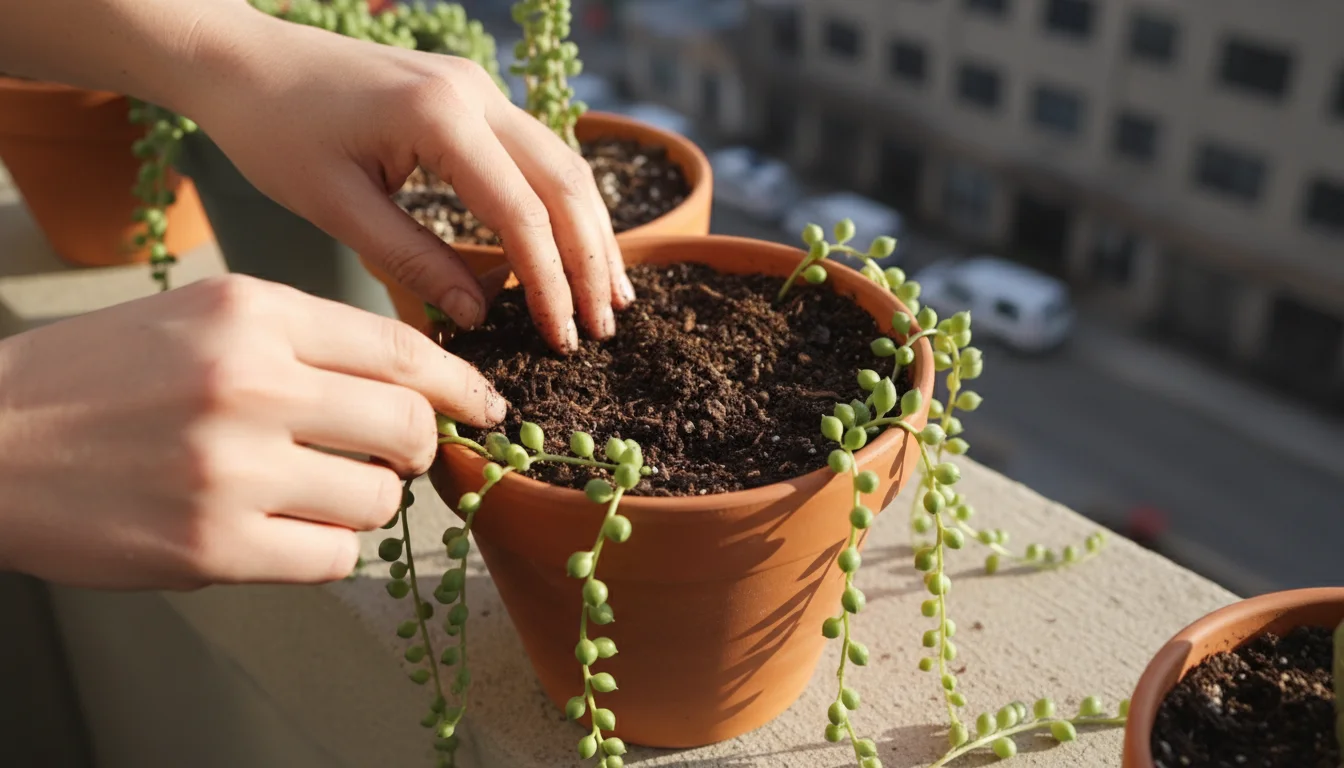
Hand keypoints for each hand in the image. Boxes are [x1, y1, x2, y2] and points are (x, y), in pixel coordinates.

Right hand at [0, 275, 505, 589]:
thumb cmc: (100, 376)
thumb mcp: (202, 317)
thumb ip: (305, 340)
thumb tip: (410, 381)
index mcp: (252, 313)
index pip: (400, 349)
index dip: (460, 381)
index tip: (486, 402)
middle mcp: (250, 383)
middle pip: (408, 424)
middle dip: (423, 446)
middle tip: (403, 456)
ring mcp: (231, 469)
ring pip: (378, 499)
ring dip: (368, 501)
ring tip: (318, 490)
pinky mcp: (212, 547)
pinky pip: (332, 558)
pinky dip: (326, 548)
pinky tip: (286, 530)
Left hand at [182, 6, 633, 352]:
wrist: (242, 59)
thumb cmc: (273, 132)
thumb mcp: (335, 207)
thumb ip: (413, 261)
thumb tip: (479, 315)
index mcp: (440, 118)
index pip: (521, 213)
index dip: (550, 283)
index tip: (562, 339)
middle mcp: (476, 92)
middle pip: (564, 183)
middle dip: (591, 259)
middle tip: (606, 325)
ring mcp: (479, 87)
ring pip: (563, 162)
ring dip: (590, 229)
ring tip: (609, 293)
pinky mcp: (471, 94)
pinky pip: (537, 152)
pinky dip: (562, 203)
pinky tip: (572, 243)